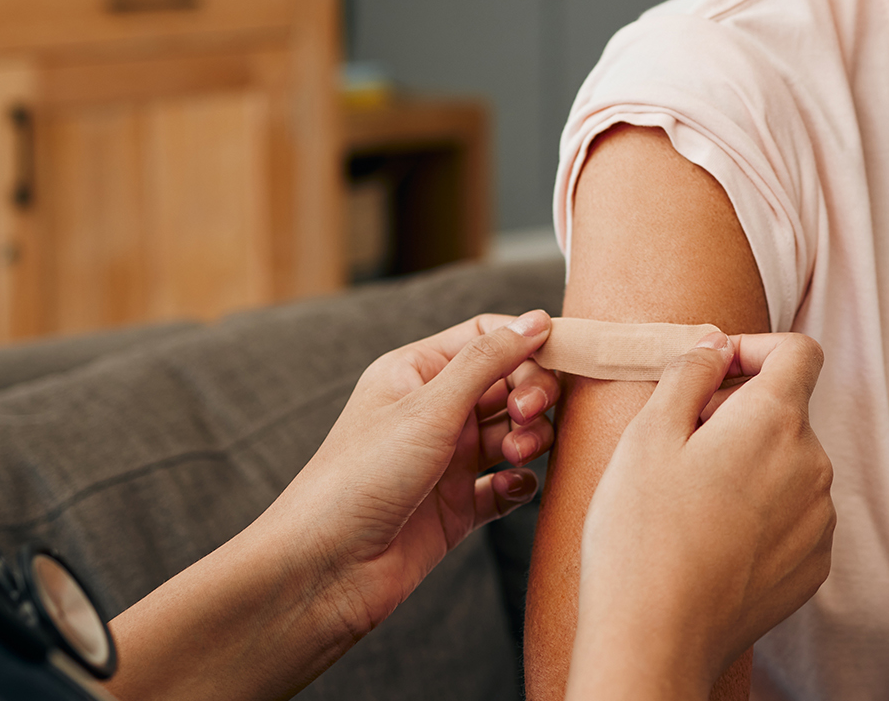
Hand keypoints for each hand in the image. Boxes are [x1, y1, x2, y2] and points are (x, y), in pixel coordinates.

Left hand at [270, 309, 561, 640]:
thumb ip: (488, 360)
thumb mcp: (429, 407)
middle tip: (526, 416)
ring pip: (514, 434)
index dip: (526, 344)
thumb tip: (537, 319)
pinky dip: (519, 484)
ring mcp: (447, 461)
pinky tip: (507, 488)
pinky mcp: (457, 508)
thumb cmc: (360, 477)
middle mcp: (434, 412)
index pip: (486, 338)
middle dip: (531, 396)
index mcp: (416, 373)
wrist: (324, 568)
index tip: (564, 357)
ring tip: (515, 455)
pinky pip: (508, 486)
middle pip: (509, 385)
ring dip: (529, 439)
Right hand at [566, 331, 834, 699]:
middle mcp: (814, 466)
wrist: (655, 640)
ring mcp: (819, 521)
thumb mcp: (648, 433)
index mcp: (776, 421)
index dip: (755, 348)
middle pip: (787, 411)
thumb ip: (690, 371)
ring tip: (691, 499)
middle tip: (679, 444)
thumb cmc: (641, 535)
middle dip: (739, 412)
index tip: (714, 370)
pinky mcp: (813, 565)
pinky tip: (712, 537)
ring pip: (790, 465)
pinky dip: (761, 512)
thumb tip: (716, 345)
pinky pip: (793, 515)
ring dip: (750, 463)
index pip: (798, 352)